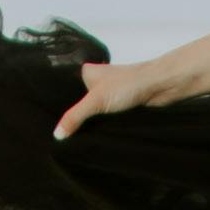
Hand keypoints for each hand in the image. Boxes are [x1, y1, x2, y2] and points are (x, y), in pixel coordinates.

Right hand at [54, 56, 183, 139]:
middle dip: (73, 118)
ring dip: (89, 124)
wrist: (160, 87)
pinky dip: (100, 126)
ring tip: (74, 137)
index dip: (57, 107)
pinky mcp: (119, 106)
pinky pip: (104, 119)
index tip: (49, 124)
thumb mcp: (96, 101)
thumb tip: (57, 134)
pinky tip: (93, 135)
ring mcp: (108, 95)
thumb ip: (74, 117)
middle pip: (77, 105)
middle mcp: (96, 82)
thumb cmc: (131, 83)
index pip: (64, 91)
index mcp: (86, 73)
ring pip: (91, 114)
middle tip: (62, 135)